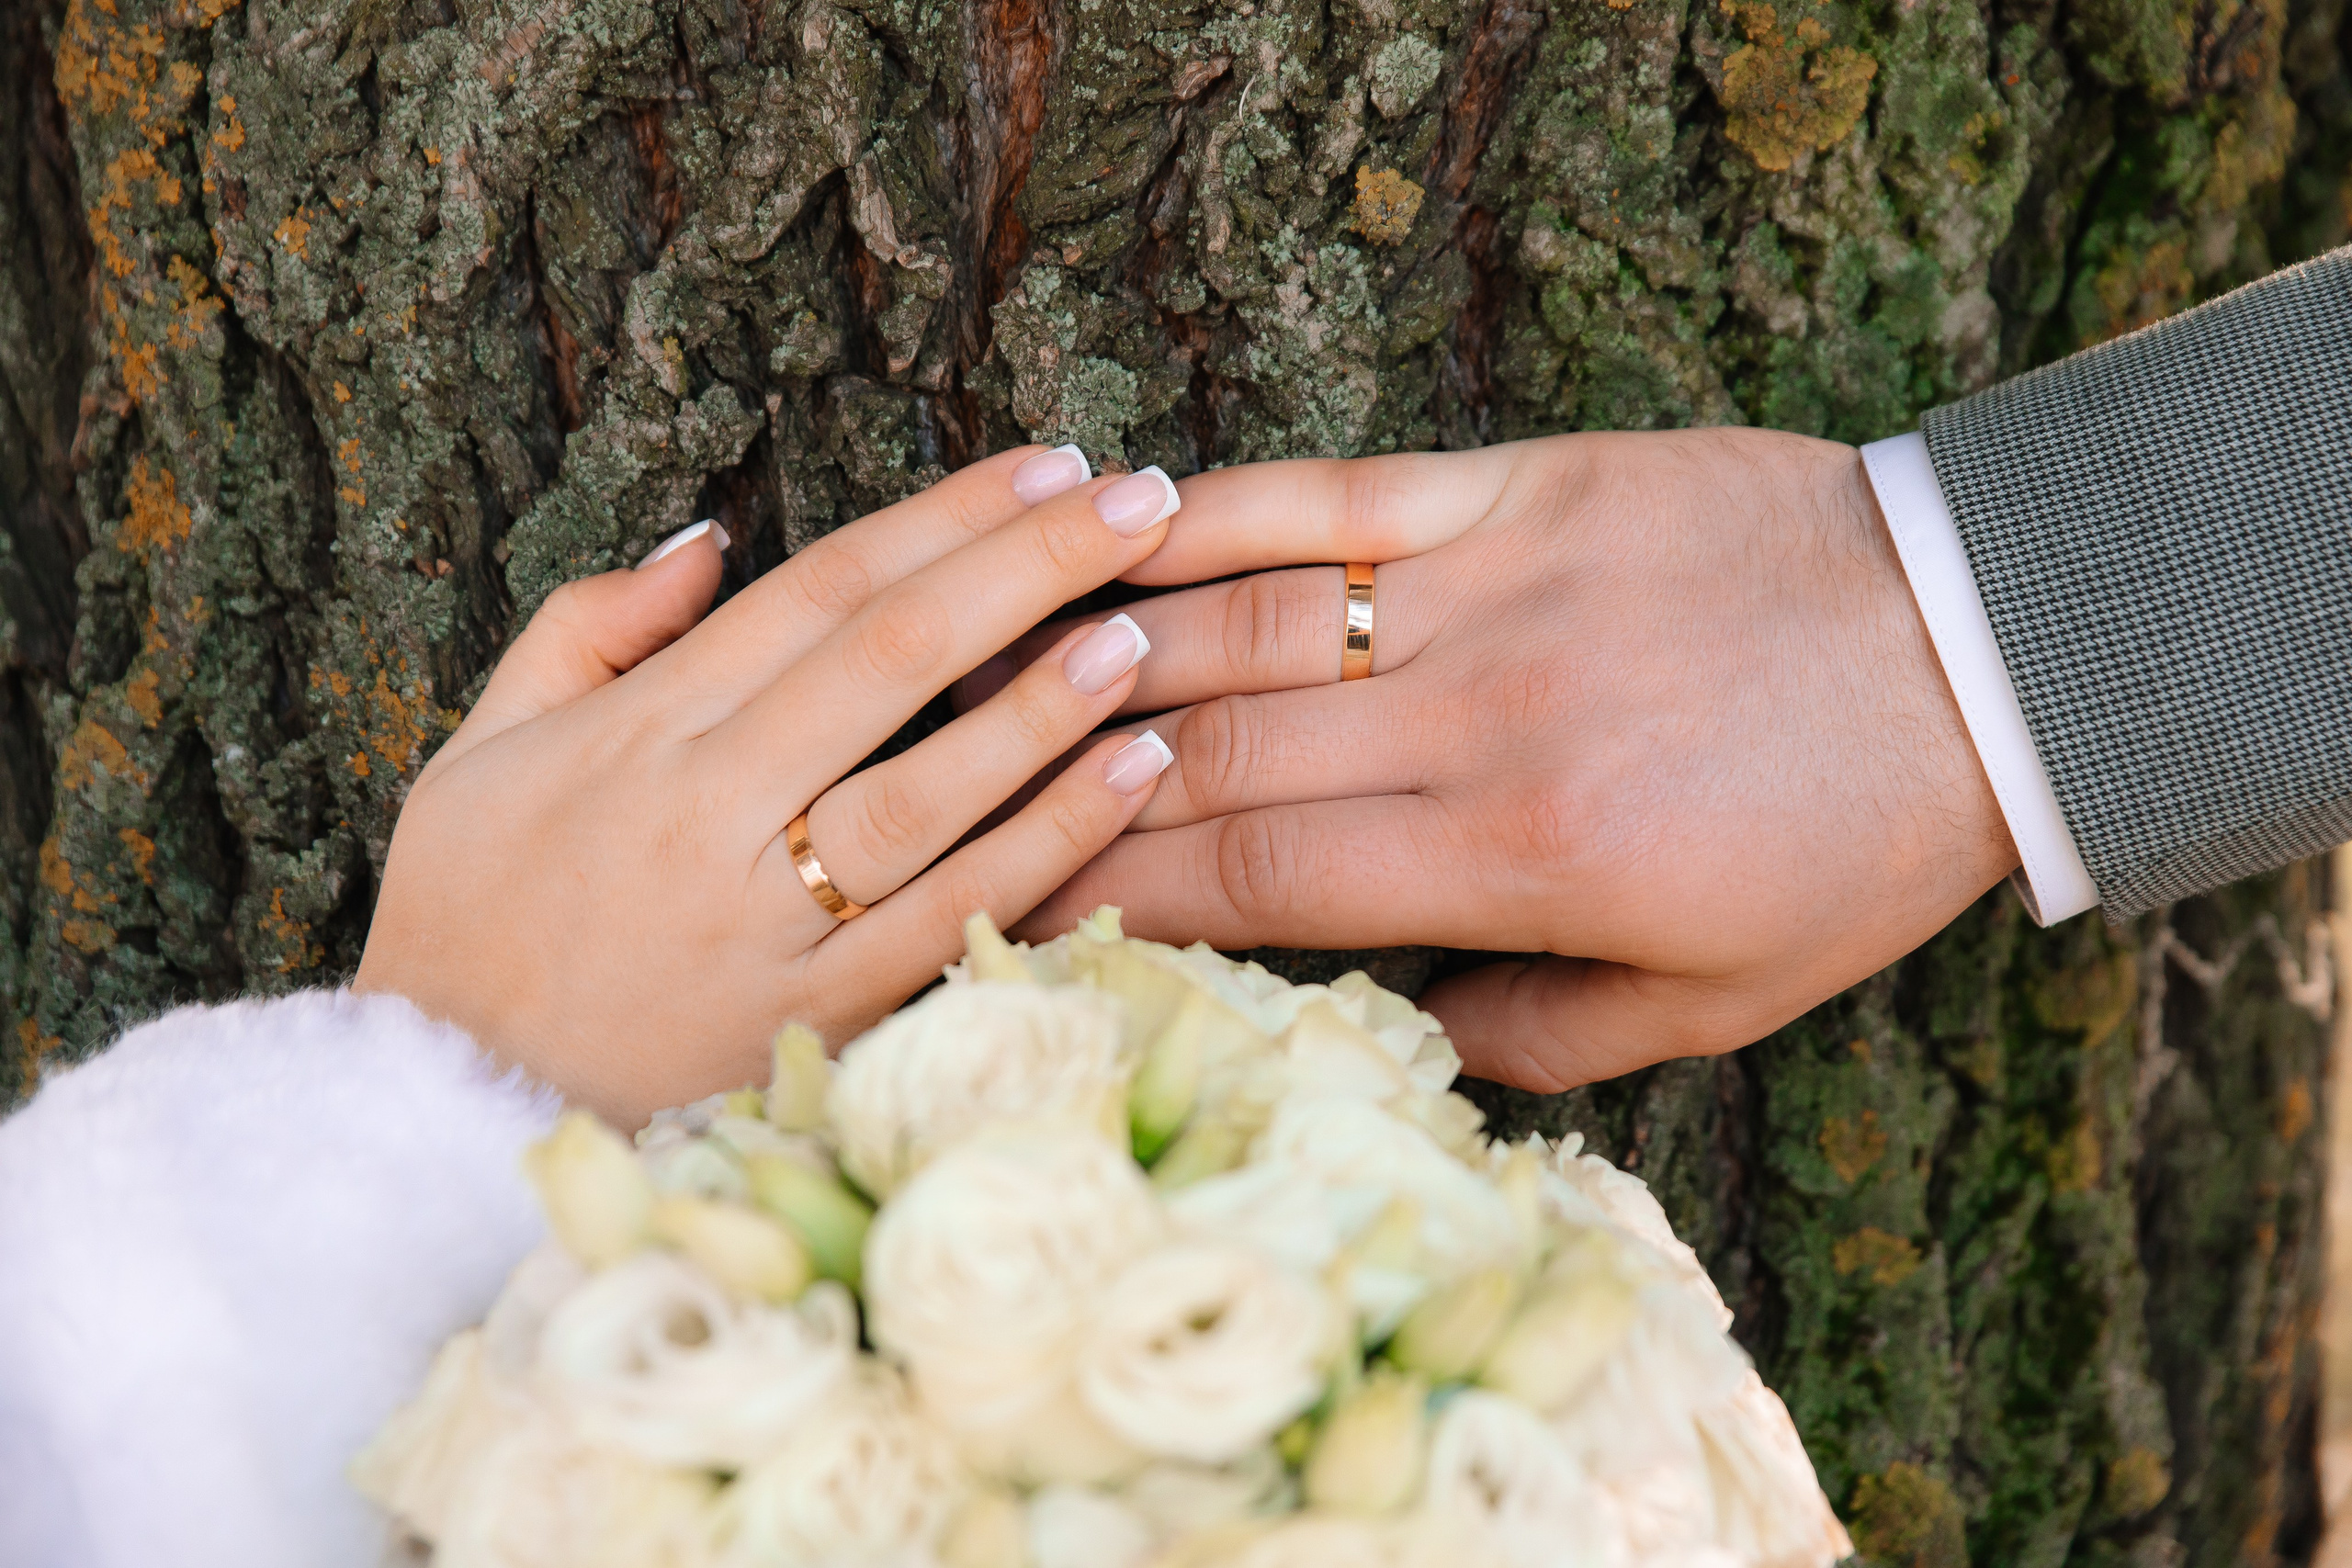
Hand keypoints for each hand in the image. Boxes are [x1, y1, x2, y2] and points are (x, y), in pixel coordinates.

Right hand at [357, 449, 1182, 1124]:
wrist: (441, 1110)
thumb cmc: (465, 919)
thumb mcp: (478, 747)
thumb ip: (587, 630)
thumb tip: (707, 540)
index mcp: (643, 730)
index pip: (820, 590)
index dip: (942, 519)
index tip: (1043, 466)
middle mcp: (713, 812)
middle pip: (891, 659)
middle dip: (1027, 567)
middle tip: (1138, 500)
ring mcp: (770, 921)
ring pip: (929, 789)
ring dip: (1045, 703)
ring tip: (1145, 627)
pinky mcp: (817, 1017)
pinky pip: (949, 920)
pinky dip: (1048, 847)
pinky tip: (1130, 778)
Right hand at [992, 429, 2018, 1090]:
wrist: (1978, 643)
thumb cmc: (1849, 838)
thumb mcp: (1720, 1000)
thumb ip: (1542, 1036)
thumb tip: (1395, 1032)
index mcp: (1519, 858)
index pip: (1257, 878)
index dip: (1118, 896)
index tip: (1016, 906)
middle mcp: (1477, 719)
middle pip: (1213, 753)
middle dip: (1070, 788)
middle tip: (960, 802)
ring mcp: (1490, 587)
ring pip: (1239, 621)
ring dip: (1098, 646)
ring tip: (985, 670)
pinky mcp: (1519, 487)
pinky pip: (1328, 495)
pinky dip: (1208, 513)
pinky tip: (1109, 526)